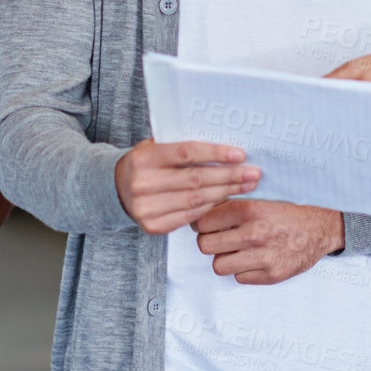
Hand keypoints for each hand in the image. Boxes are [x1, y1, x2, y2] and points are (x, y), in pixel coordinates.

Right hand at [115, 139, 260, 234]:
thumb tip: (225, 147)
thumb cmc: (147, 162)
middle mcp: (143, 183)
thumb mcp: (156, 146)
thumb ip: (182, 145)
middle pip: (195, 179)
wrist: (117, 188)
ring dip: (226, 192)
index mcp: (145, 157)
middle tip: (253, 173)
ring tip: (247, 186)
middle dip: (229, 176)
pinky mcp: (152, 226)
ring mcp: (146, 207)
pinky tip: (226, 199)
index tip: (240, 154)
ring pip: (196, 200)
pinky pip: (190, 216)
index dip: (215, 154)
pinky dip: (211, 207)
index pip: (186, 153)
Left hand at [193, 200, 344, 284]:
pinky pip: (239, 278)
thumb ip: (233, 203)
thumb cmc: (289, 211)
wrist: (323, 228)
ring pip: (219, 265)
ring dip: (224, 258)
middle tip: (219, 238)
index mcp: (250, 209)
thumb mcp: (261, 198)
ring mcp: (263, 257)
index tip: (207, 224)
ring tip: (236, 250)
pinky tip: (253, 259)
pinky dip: (242, 270)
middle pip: (206, 245)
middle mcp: (255, 233)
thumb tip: (201, 209)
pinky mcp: (272, 275)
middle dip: (210, 241)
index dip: (202, 223)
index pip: (204, 221)